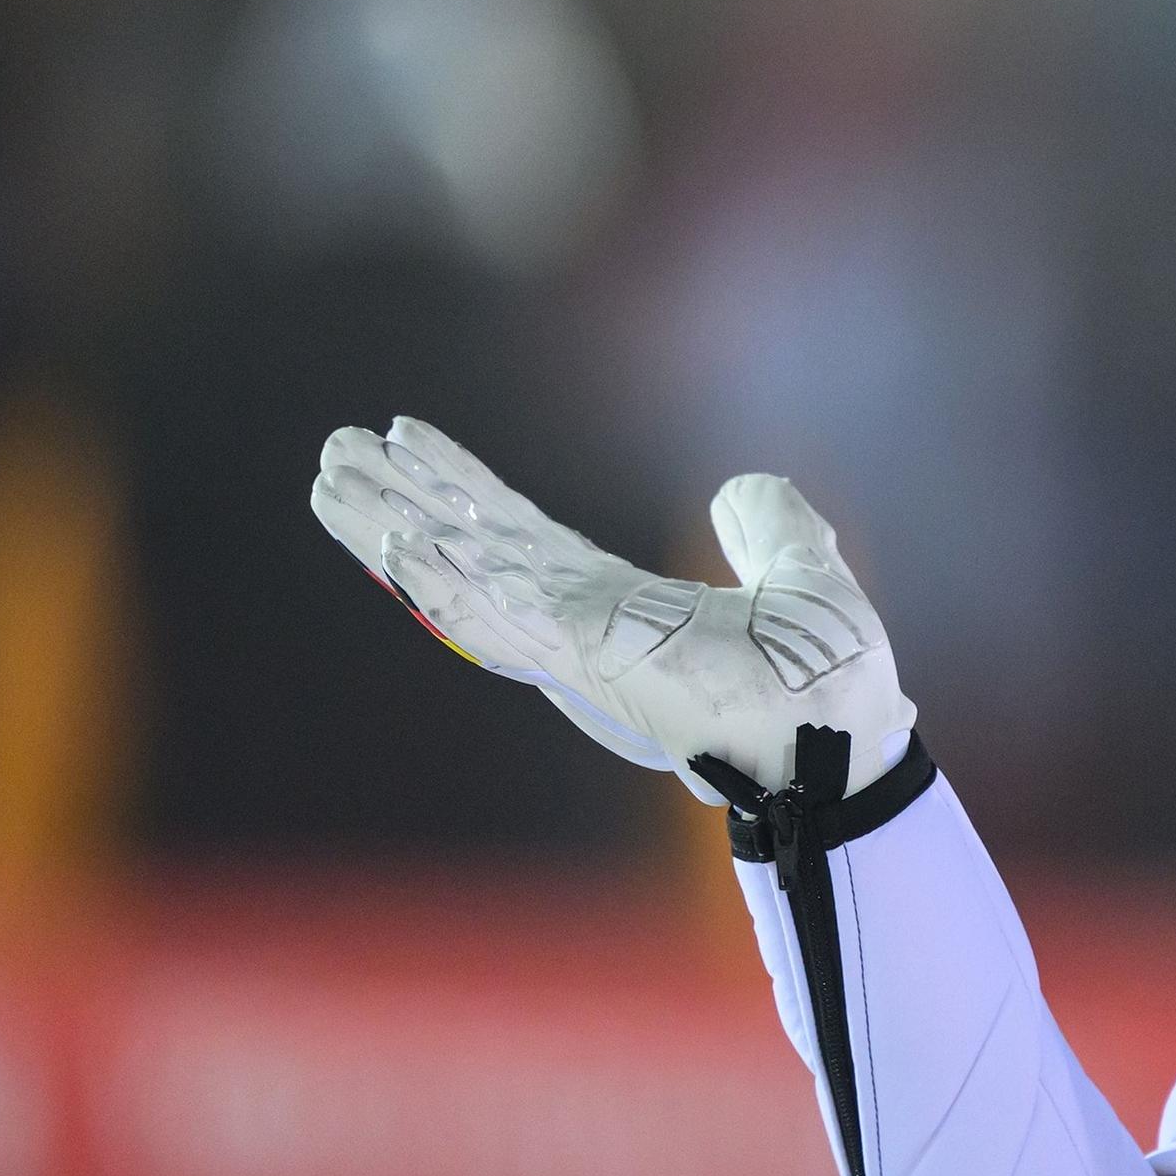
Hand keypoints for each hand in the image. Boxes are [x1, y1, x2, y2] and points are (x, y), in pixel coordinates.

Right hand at [310, 417, 915, 801]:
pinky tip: (393, 539)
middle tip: (333, 451)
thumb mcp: (802, 574)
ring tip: (327, 478)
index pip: (521, 534)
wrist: (848, 740)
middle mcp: (581, 623)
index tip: (410, 435)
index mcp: (619, 604)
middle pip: (469, 547)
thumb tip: (741, 485)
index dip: (464, 484)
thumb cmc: (828, 683)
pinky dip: (444, 579)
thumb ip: (770, 527)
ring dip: (392, 528)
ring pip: (461, 576)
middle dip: (400, 500)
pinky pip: (500, 615)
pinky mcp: (585, 660)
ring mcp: (574, 644)